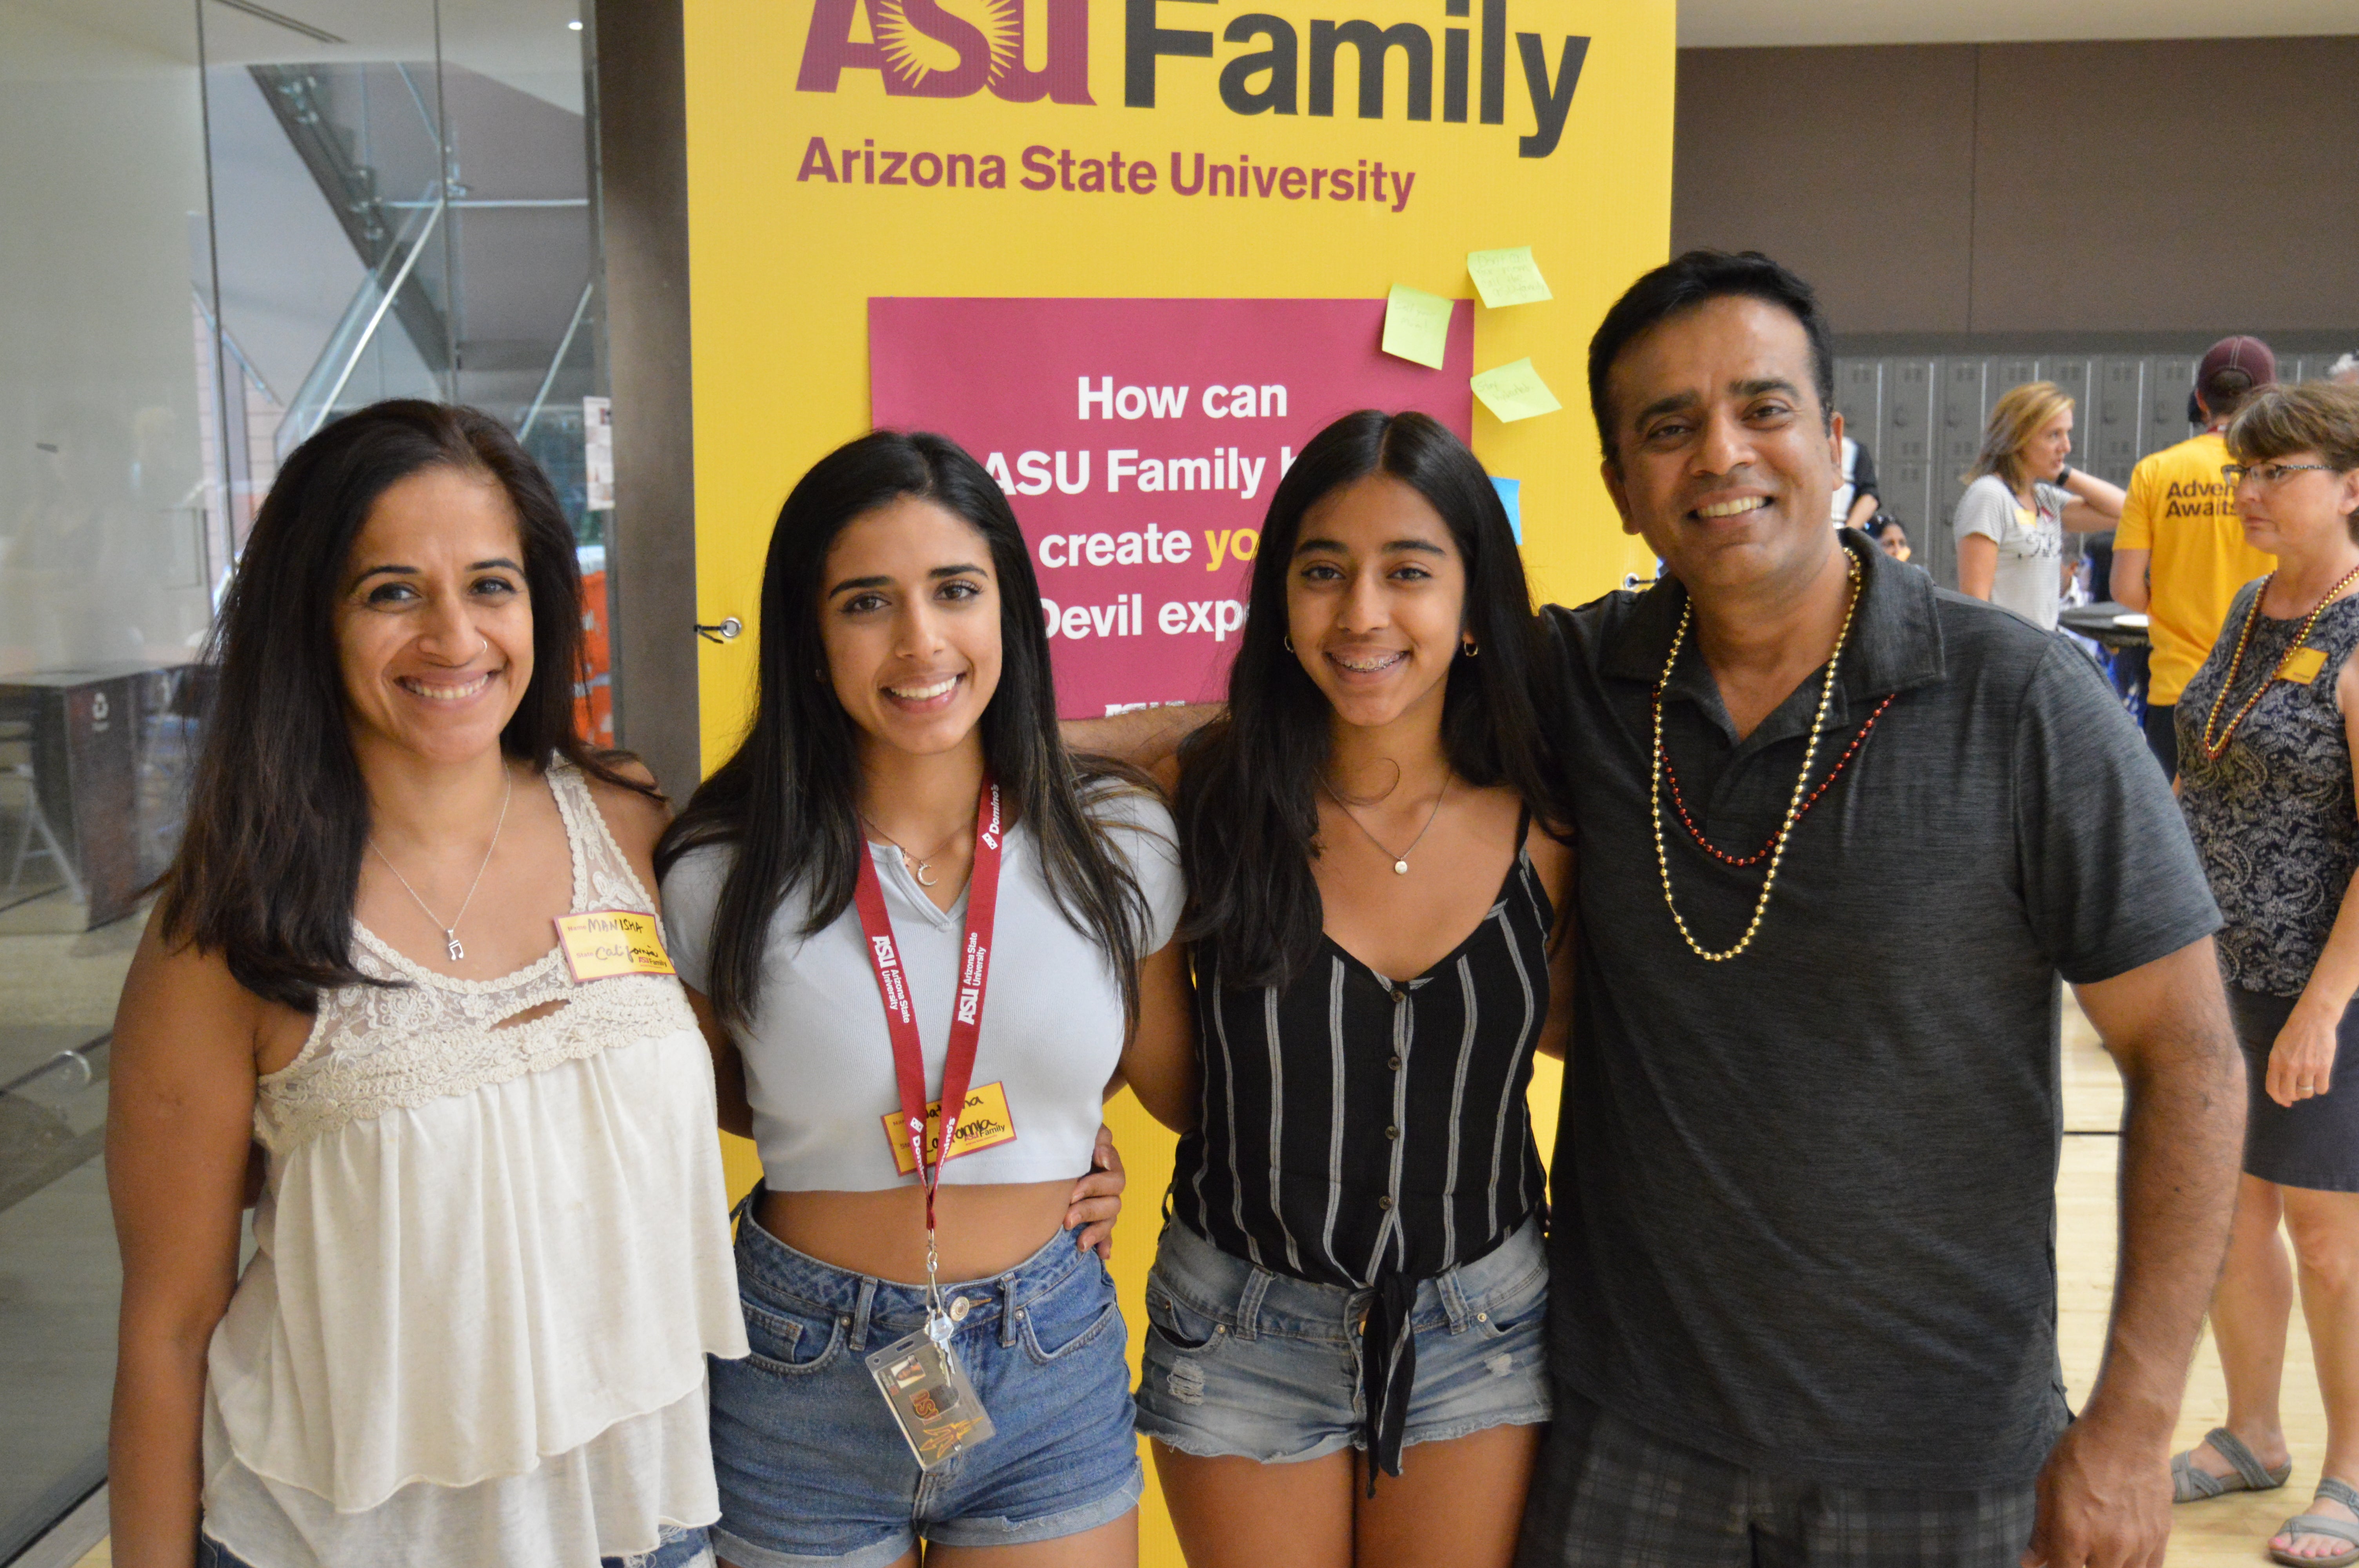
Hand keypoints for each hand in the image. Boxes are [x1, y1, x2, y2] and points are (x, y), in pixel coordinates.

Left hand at [1063, 1124, 1125, 1261]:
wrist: (1047, 1160)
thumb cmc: (1063, 1145)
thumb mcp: (1078, 1135)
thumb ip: (1096, 1137)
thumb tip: (1102, 1153)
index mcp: (1106, 1166)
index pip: (1114, 1177)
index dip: (1097, 1184)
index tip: (1075, 1191)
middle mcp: (1107, 1187)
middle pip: (1113, 1202)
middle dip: (1090, 1209)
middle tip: (1067, 1216)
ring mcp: (1103, 1205)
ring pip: (1110, 1221)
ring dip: (1096, 1231)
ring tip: (1079, 1242)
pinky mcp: (1096, 1220)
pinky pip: (1106, 1236)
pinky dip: (1104, 1244)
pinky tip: (1102, 1254)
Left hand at [2022, 1411, 2169, 1567]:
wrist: (2128, 1431)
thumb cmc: (2080, 1453)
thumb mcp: (2047, 1487)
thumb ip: (2041, 1532)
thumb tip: (2030, 1563)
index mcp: (2074, 1536)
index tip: (2054, 1563)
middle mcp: (2109, 1547)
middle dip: (2082, 1567)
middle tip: (2077, 1553)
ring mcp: (2139, 1544)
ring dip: (2109, 1566)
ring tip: (2099, 1553)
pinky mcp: (2161, 1536)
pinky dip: (2135, 1566)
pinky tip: (2123, 1556)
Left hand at [2267, 1000, 2341, 1107]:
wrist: (2312, 1019)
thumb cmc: (2293, 1033)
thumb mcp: (2277, 1048)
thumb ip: (2278, 1066)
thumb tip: (2281, 1086)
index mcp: (2275, 1061)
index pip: (2272, 1088)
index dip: (2278, 1099)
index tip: (2285, 1103)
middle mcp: (2289, 1067)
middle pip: (2289, 1094)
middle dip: (2293, 1096)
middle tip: (2298, 1092)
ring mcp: (2307, 1068)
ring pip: (2306, 1093)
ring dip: (2307, 1092)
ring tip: (2309, 1082)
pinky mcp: (2323, 1067)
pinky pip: (2322, 1088)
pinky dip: (2321, 1087)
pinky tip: (2320, 1080)